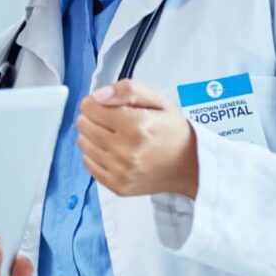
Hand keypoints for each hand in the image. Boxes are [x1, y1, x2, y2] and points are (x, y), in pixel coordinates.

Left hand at [76, 79, 197, 197]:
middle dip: (92, 117)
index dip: (95, 102)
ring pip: (83, 144)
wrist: (191, 166)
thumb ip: (128, 90)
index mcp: (137, 125)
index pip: (90, 107)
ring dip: (91, 135)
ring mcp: (121, 171)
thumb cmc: (172, 131)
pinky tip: (110, 150)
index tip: (105, 104)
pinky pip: (88, 164)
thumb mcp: (158, 101)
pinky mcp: (117, 186)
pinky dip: (94, 154)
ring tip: (111, 134)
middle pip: (84, 125)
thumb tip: (98, 96)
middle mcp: (127, 150)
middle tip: (109, 120)